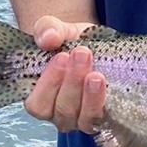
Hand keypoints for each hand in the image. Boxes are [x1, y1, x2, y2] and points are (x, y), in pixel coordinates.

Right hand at [22, 16, 107, 133]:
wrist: (94, 44)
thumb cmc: (69, 42)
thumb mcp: (56, 29)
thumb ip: (46, 29)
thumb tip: (48, 38)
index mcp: (41, 97)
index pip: (37, 104)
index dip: (48, 84)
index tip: (61, 57)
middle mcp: (60, 113)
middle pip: (63, 110)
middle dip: (72, 82)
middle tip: (82, 54)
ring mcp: (82, 117)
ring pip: (84, 118)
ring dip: (90, 96)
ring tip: (96, 74)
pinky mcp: (104, 116)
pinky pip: (106, 118)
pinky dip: (106, 102)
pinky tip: (109, 85)